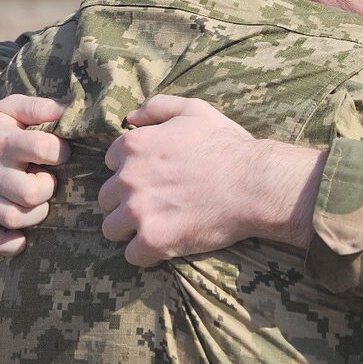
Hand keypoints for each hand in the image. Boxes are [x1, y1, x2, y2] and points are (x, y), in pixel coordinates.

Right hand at [0, 94, 70, 255]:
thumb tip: (68, 111)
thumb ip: (39, 107)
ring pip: (16, 218)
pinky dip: (12, 243)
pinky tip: (24, 233)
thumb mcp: (10, 107)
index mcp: (3, 143)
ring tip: (36, 198)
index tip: (59, 151)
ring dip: (36, 213)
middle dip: (48, 186)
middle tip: (45, 178)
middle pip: (31, 192)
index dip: (60, 150)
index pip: (43, 148)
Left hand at [99, 95, 323, 266]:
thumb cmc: (227, 145)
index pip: (111, 163)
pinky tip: (167, 244)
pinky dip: (147, 254)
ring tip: (158, 226)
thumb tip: (130, 118)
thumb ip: (157, 108)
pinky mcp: (153, 240)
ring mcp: (138, 211)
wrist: (254, 183)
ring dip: (131, 229)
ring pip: (112, 228)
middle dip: (127, 201)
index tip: (154, 177)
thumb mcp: (194, 110)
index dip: (132, 170)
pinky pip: (133, 255)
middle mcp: (128, 178)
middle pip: (107, 198)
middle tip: (158, 203)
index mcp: (134, 145)